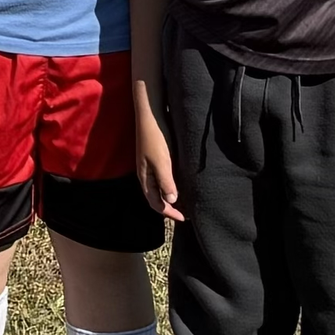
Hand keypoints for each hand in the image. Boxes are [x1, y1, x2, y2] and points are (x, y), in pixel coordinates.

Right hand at [136, 106, 180, 223]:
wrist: (151, 115)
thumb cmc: (155, 138)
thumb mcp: (161, 161)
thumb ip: (165, 181)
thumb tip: (171, 201)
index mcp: (145, 178)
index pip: (155, 203)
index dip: (169, 213)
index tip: (185, 218)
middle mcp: (148, 175)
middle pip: (158, 198)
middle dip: (172, 207)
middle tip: (189, 213)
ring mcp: (152, 166)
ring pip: (162, 188)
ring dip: (174, 197)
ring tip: (189, 201)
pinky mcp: (159, 159)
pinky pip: (166, 178)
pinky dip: (175, 185)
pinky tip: (186, 183)